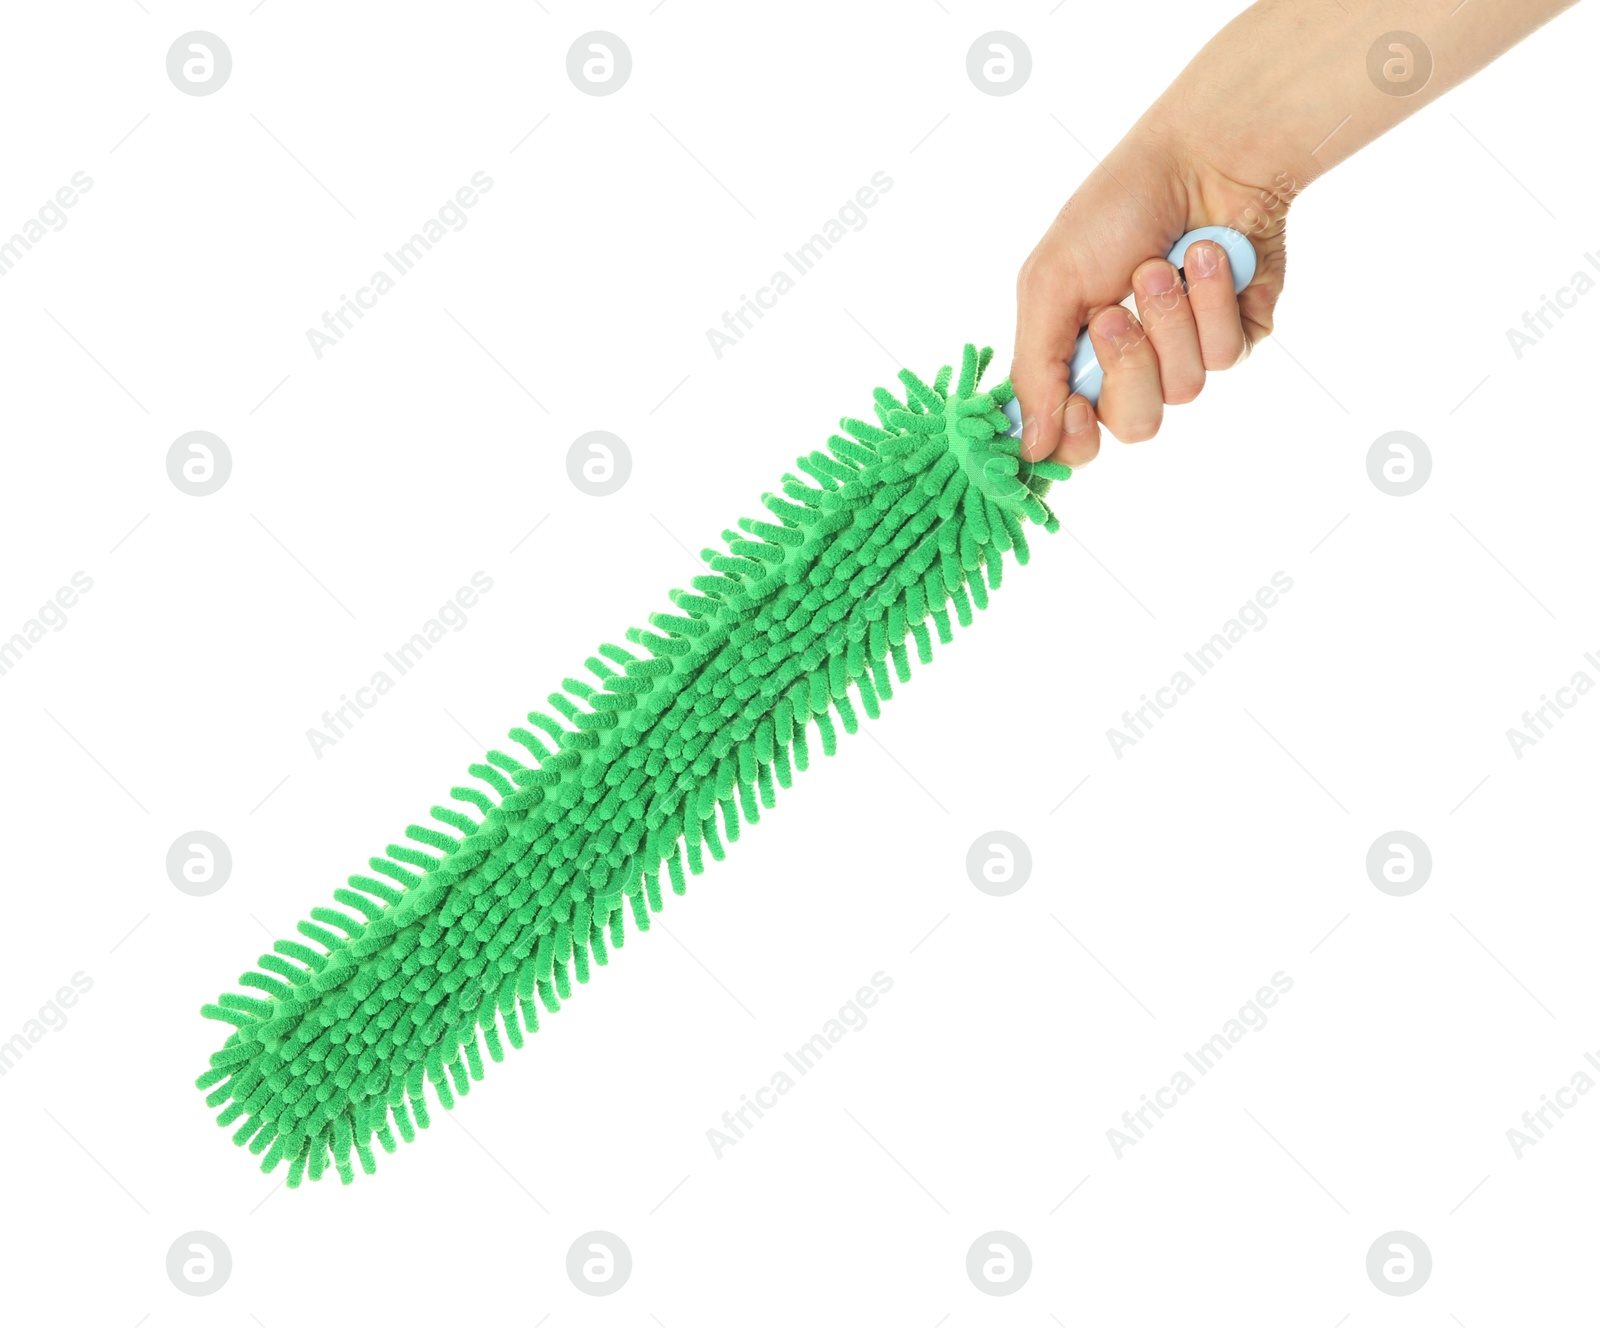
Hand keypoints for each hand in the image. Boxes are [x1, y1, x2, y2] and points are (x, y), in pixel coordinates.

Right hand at [1011, 132, 1289, 466]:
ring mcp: (1189, 353)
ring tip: (1161, 264)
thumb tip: (1030, 450)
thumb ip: (1034, 373)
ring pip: (1184, 390)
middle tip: (1116, 312)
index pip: (1076, 438)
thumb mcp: (1050, 285)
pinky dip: (1211, 302)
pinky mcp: (1240, 335)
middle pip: (1135, 425)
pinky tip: (1204, 257)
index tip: (1076, 407)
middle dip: (1127, 365)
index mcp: (1078, 357)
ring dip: (1168, 319)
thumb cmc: (1114, 211)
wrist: (1200, 158)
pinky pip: (1227, 356)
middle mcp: (1134, 365)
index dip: (1077, 437)